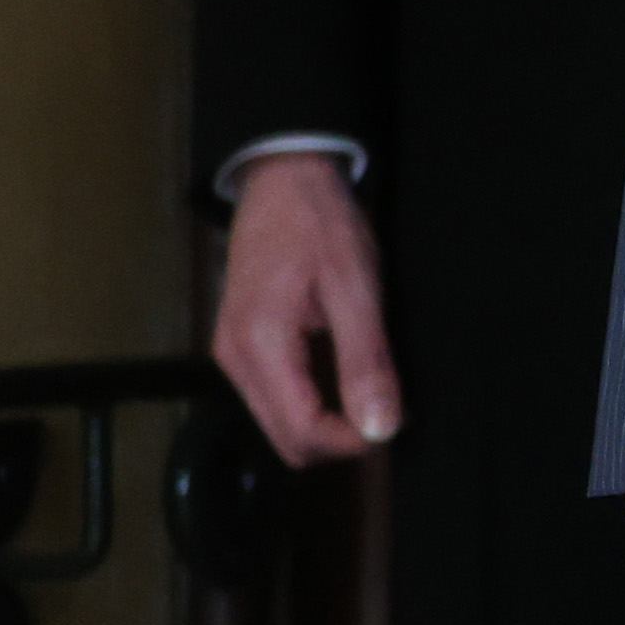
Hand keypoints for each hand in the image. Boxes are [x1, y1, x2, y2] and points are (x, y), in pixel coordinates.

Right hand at [210, 154, 398, 463]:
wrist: (283, 181)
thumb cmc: (322, 226)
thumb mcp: (356, 287)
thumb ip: (366, 360)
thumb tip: (382, 427)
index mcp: (260, 347)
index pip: (300, 432)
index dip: (350, 443)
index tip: (394, 426)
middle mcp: (233, 361)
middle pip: (283, 438)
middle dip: (337, 440)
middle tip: (389, 414)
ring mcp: (230, 355)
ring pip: (277, 423)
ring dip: (325, 423)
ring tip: (373, 394)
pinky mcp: (238, 346)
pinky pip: (273, 397)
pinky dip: (310, 401)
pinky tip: (345, 378)